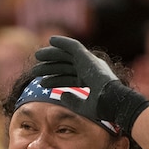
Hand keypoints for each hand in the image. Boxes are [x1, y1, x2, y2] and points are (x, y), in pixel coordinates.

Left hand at [32, 36, 148, 135]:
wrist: (113, 102)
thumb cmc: (101, 108)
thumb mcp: (82, 106)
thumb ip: (72, 100)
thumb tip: (61, 95)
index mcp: (89, 81)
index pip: (68, 77)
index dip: (55, 78)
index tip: (42, 82)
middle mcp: (89, 70)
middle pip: (65, 66)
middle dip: (50, 67)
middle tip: (35, 70)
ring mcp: (89, 63)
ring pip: (66, 56)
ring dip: (52, 55)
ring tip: (37, 57)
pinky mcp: (88, 57)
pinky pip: (74, 46)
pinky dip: (63, 42)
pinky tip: (52, 40)